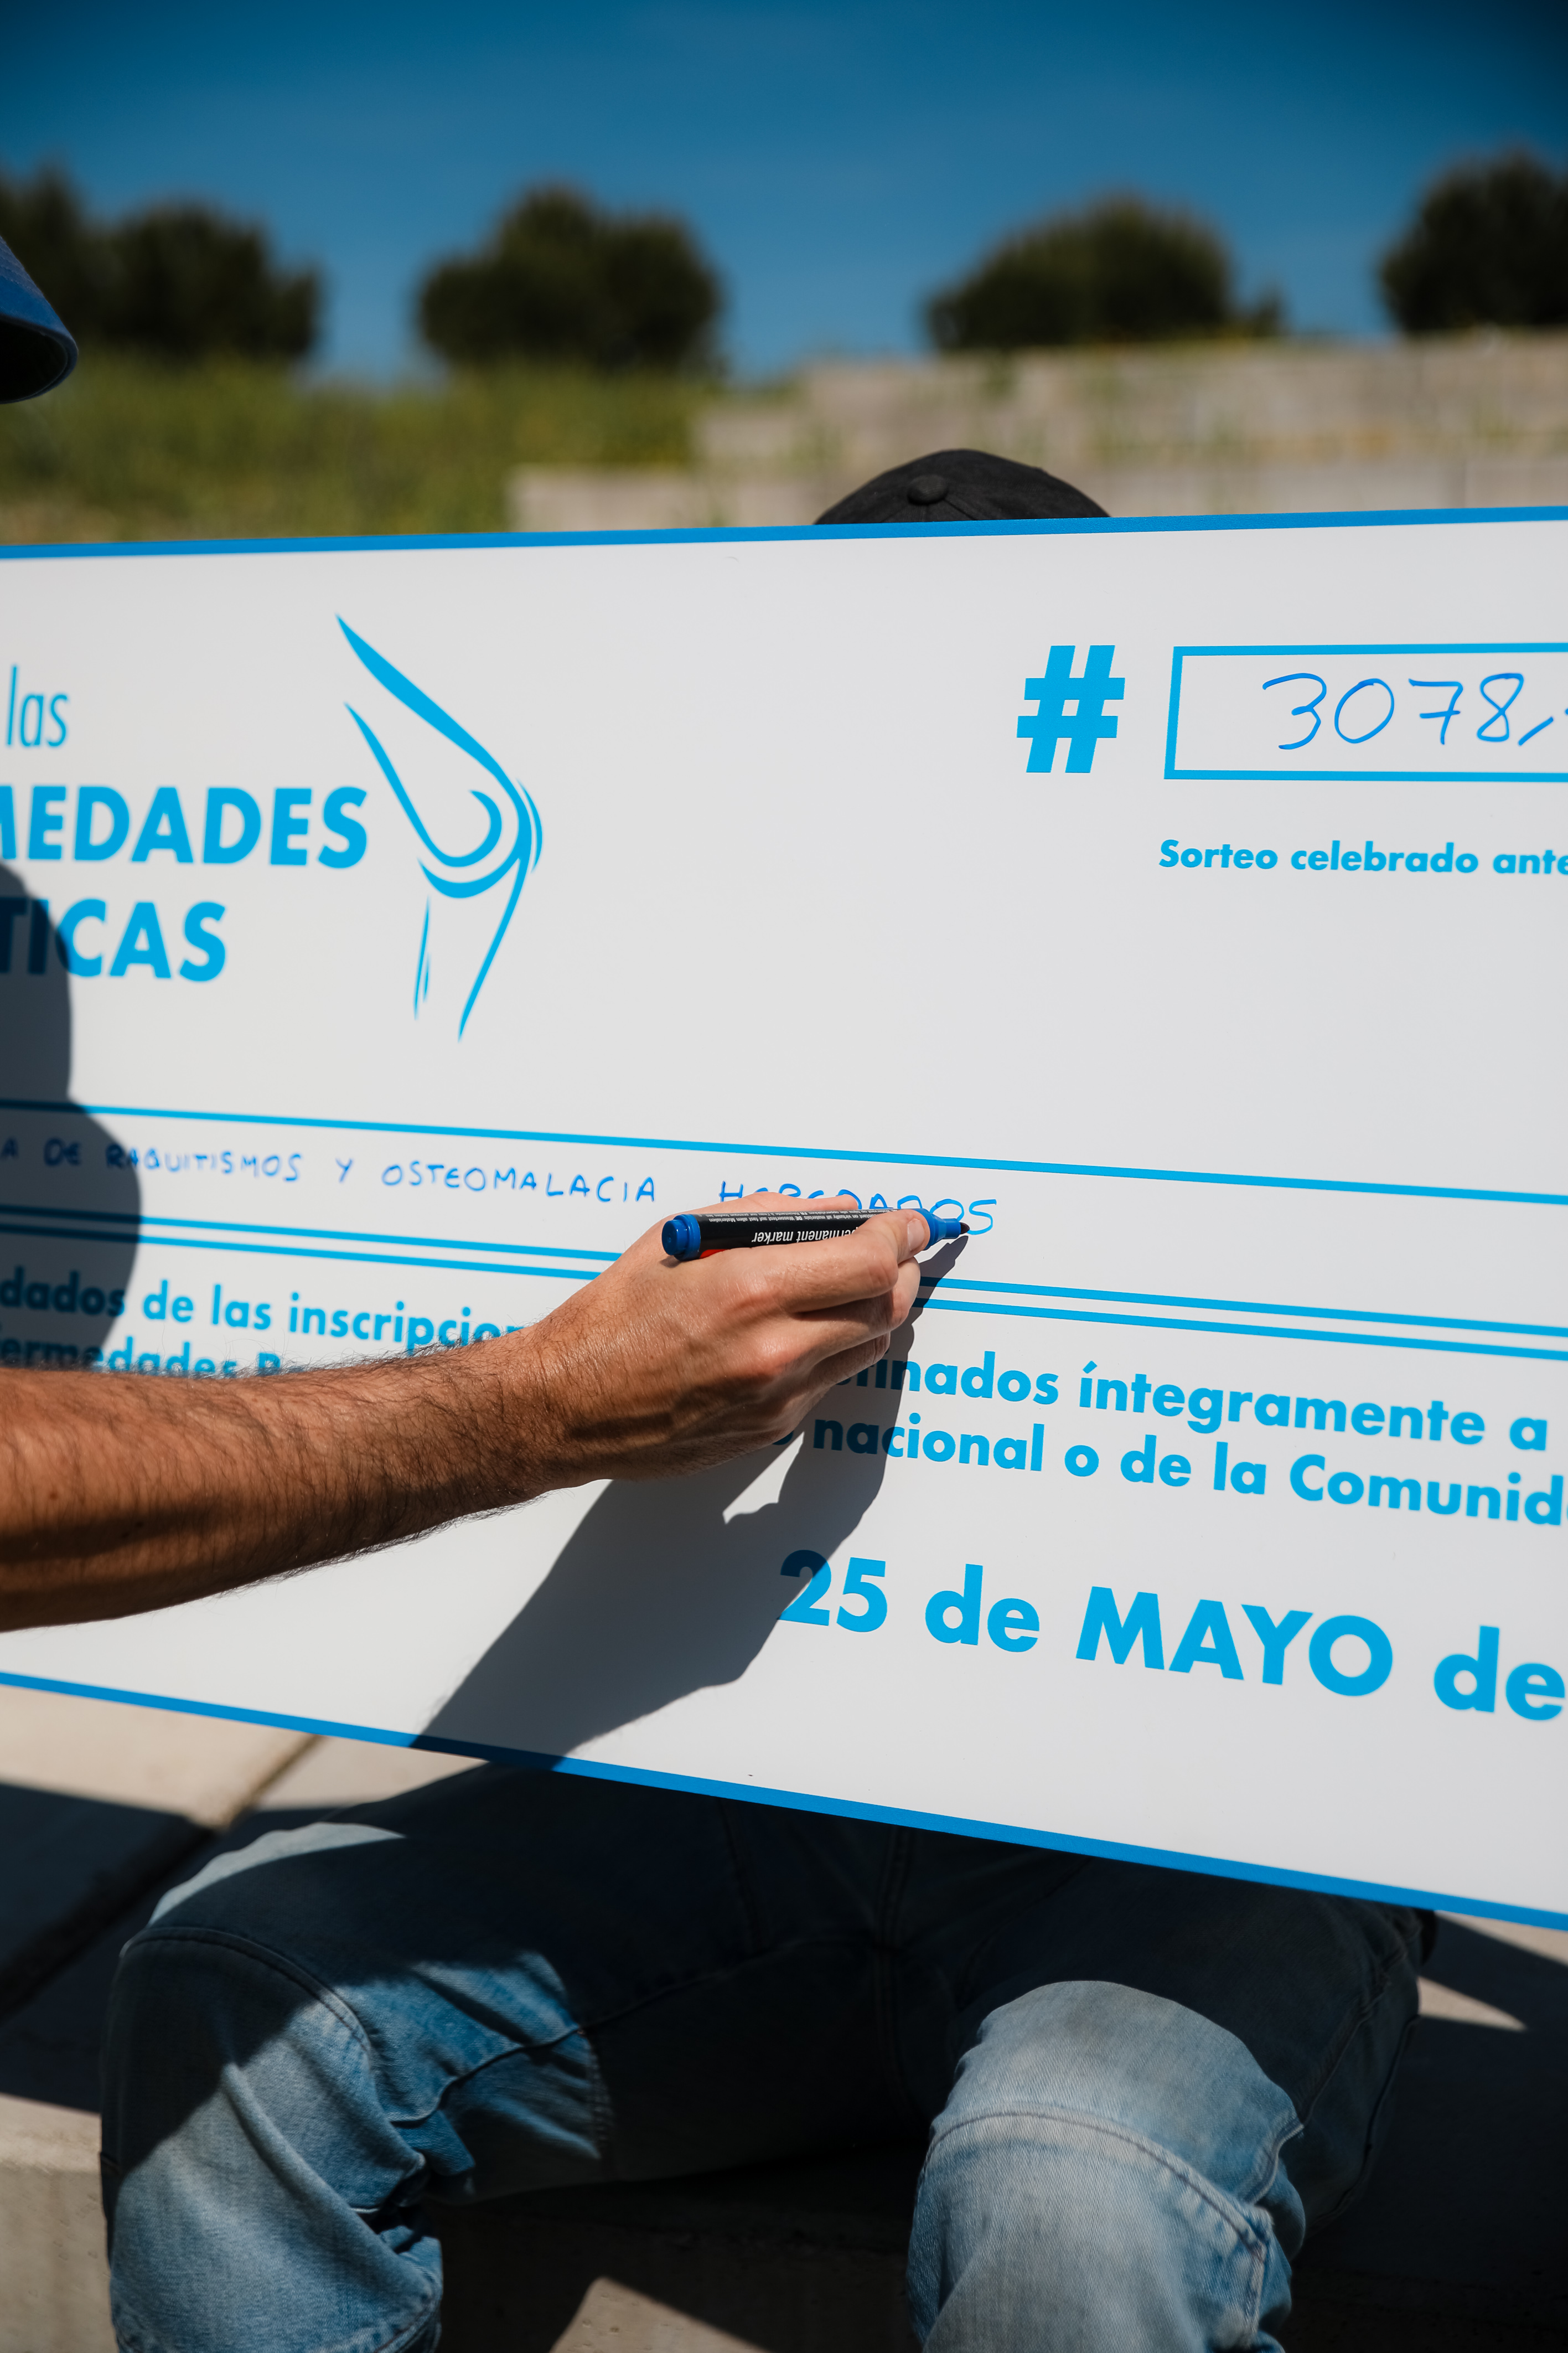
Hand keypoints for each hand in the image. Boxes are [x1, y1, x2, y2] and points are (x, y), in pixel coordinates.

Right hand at [505, 1194, 927, 1490]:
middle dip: (899, 1271)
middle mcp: (775, 1348)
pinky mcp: (772, 1428)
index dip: (902, 1236)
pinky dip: (832, 1348)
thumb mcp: (681, 1238)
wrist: (568, 1405)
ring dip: (871, 1311)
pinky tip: (802, 1329)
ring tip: (845, 1286)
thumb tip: (834, 1212)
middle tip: (892, 1251)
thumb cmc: (613, 1317)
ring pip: (868, 1347)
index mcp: (751, 1290)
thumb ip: (766, 1219)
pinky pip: (830, 1381)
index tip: (909, 1223)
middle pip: (886, 1307)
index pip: (871, 1262)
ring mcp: (778, 1396)